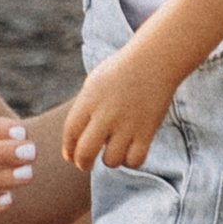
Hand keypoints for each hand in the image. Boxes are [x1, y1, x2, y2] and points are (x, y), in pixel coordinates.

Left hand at [62, 50, 174, 174]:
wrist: (154, 60)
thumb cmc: (121, 71)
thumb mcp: (94, 84)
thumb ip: (84, 109)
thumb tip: (76, 142)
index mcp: (88, 100)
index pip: (70, 133)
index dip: (68, 149)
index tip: (70, 156)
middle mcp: (105, 114)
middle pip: (85, 153)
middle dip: (83, 163)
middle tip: (86, 164)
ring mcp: (127, 124)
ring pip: (111, 161)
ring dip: (110, 160)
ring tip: (114, 150)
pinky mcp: (147, 131)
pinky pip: (135, 160)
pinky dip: (131, 161)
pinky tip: (130, 151)